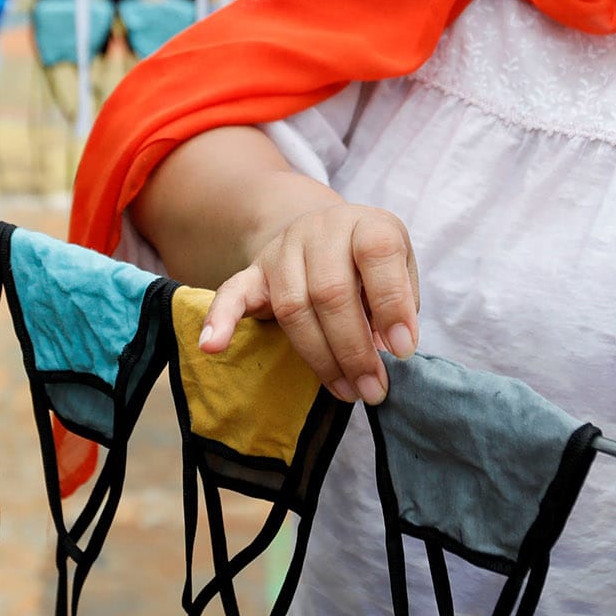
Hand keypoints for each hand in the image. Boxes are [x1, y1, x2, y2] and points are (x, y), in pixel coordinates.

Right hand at [196, 202, 418, 403]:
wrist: (326, 232)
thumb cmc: (370, 265)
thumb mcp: (401, 269)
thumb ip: (400, 302)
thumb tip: (391, 348)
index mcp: (366, 224)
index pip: (378, 253)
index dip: (392, 304)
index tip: (402, 351)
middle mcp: (322, 230)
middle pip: (331, 291)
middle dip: (354, 349)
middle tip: (373, 389)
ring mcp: (283, 250)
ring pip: (293, 307)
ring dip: (320, 358)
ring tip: (346, 391)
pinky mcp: (254, 272)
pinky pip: (231, 293)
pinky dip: (220, 320)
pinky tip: (213, 347)